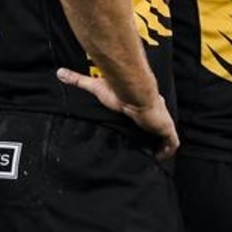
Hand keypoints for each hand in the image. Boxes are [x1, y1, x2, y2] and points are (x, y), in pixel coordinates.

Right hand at [56, 68, 178, 159]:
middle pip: (158, 127)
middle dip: (155, 137)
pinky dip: (168, 151)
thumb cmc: (118, 89)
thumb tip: (59, 72)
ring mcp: (162, 121)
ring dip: (162, 146)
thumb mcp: (95, 86)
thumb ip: (78, 80)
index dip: (145, 124)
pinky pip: (172, 143)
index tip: (139, 133)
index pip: (147, 116)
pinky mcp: (166, 128)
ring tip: (154, 157)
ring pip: (167, 137)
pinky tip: (160, 158)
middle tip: (147, 149)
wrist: (134, 92)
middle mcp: (155, 112)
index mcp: (143, 104)